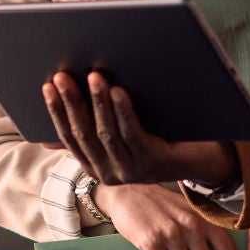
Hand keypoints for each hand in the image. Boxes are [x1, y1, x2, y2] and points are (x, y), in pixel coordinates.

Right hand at [43, 71, 235, 186]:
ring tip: (93, 76)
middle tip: (62, 75)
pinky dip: (123, 112)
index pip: (69, 137)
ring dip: (97, 103)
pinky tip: (119, 91)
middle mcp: (109, 173)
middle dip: (71, 102)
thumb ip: (92, 125)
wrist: (201, 158)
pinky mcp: (153, 164)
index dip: (56, 112)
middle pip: (84, 134)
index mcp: (96, 166)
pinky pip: (133, 135)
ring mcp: (131, 171)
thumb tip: (53, 116)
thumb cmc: (158, 135)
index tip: (47, 85)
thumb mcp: (121, 131)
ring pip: (107, 134)